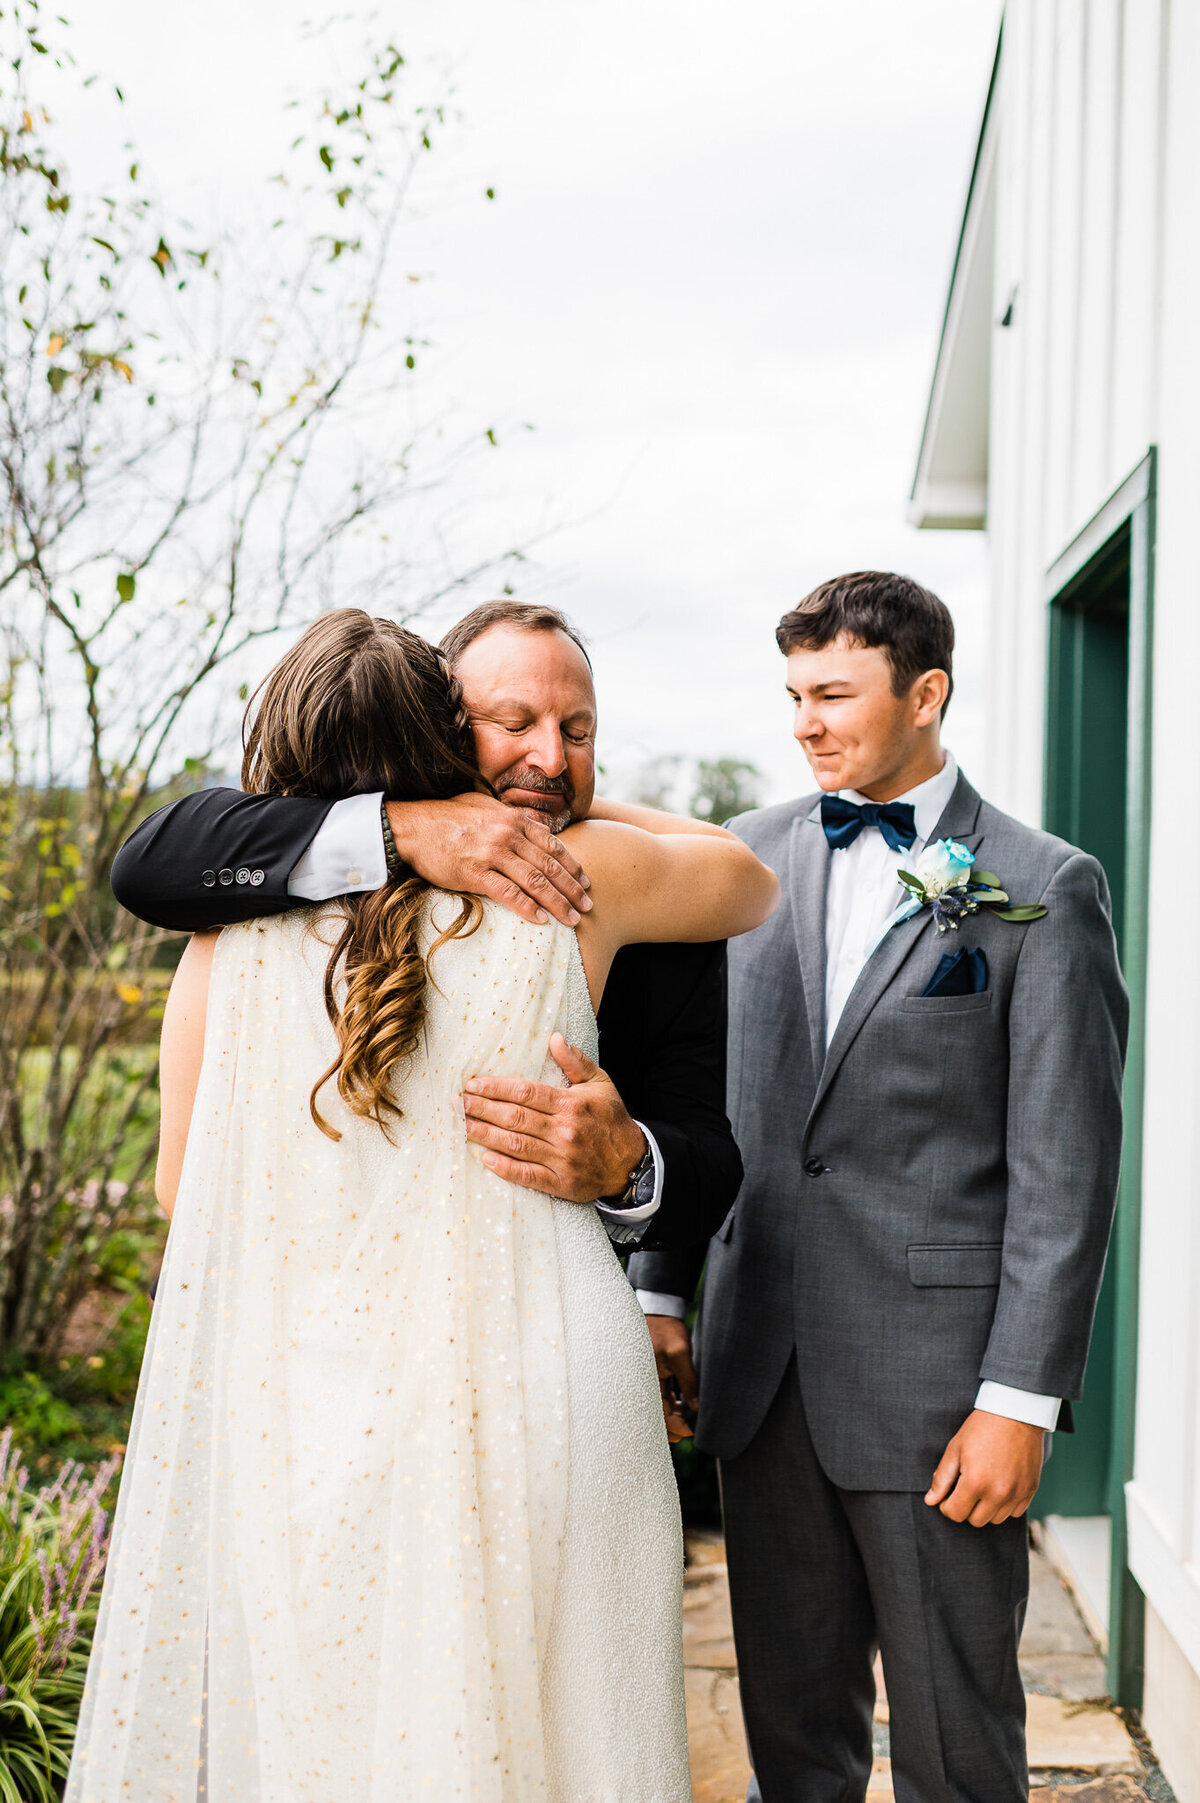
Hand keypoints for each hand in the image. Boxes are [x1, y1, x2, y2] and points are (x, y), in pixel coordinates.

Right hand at [386, 793, 591, 928]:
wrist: (411, 827)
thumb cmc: (446, 817)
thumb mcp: (484, 806)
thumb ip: (510, 815)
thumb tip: (533, 823)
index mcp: (513, 819)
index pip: (553, 844)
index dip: (572, 866)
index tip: (585, 882)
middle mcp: (507, 835)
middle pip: (549, 866)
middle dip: (572, 889)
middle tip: (588, 906)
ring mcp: (492, 854)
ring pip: (535, 881)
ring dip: (558, 902)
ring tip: (572, 919)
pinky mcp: (474, 873)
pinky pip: (508, 894)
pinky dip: (528, 908)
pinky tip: (541, 920)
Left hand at [463, 1034, 646, 1200]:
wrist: (632, 1163)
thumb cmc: (612, 1119)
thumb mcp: (601, 1084)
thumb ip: (576, 1062)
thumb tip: (554, 1038)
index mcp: (571, 1104)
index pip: (526, 1092)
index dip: (496, 1088)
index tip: (473, 1084)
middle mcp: (565, 1130)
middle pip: (515, 1117)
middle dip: (483, 1109)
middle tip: (459, 1104)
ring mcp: (562, 1158)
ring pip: (516, 1144)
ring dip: (486, 1135)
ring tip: (462, 1127)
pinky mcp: (561, 1182)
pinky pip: (528, 1175)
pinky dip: (505, 1168)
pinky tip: (486, 1159)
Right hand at [647, 1314, 698, 1443]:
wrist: (660, 1312)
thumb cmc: (666, 1329)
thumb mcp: (680, 1353)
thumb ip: (688, 1380)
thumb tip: (695, 1407)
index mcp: (647, 1380)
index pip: (658, 1414)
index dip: (675, 1426)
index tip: (691, 1430)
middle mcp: (644, 1383)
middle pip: (655, 1415)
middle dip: (671, 1428)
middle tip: (689, 1431)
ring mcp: (649, 1379)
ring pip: (658, 1407)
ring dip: (672, 1417)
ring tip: (688, 1422)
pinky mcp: (655, 1375)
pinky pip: (661, 1396)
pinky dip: (670, 1405)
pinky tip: (681, 1407)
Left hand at [925, 1410, 1044, 1525]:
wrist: (1015, 1413)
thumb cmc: (981, 1428)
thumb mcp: (955, 1448)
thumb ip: (942, 1478)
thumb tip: (931, 1501)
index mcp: (975, 1482)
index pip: (955, 1513)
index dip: (947, 1506)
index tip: (948, 1496)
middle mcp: (998, 1493)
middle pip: (975, 1521)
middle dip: (966, 1508)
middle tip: (965, 1488)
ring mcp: (1016, 1493)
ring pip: (996, 1519)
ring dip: (986, 1508)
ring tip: (983, 1486)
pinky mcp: (1030, 1490)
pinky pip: (1015, 1513)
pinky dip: (1005, 1505)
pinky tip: (1000, 1486)